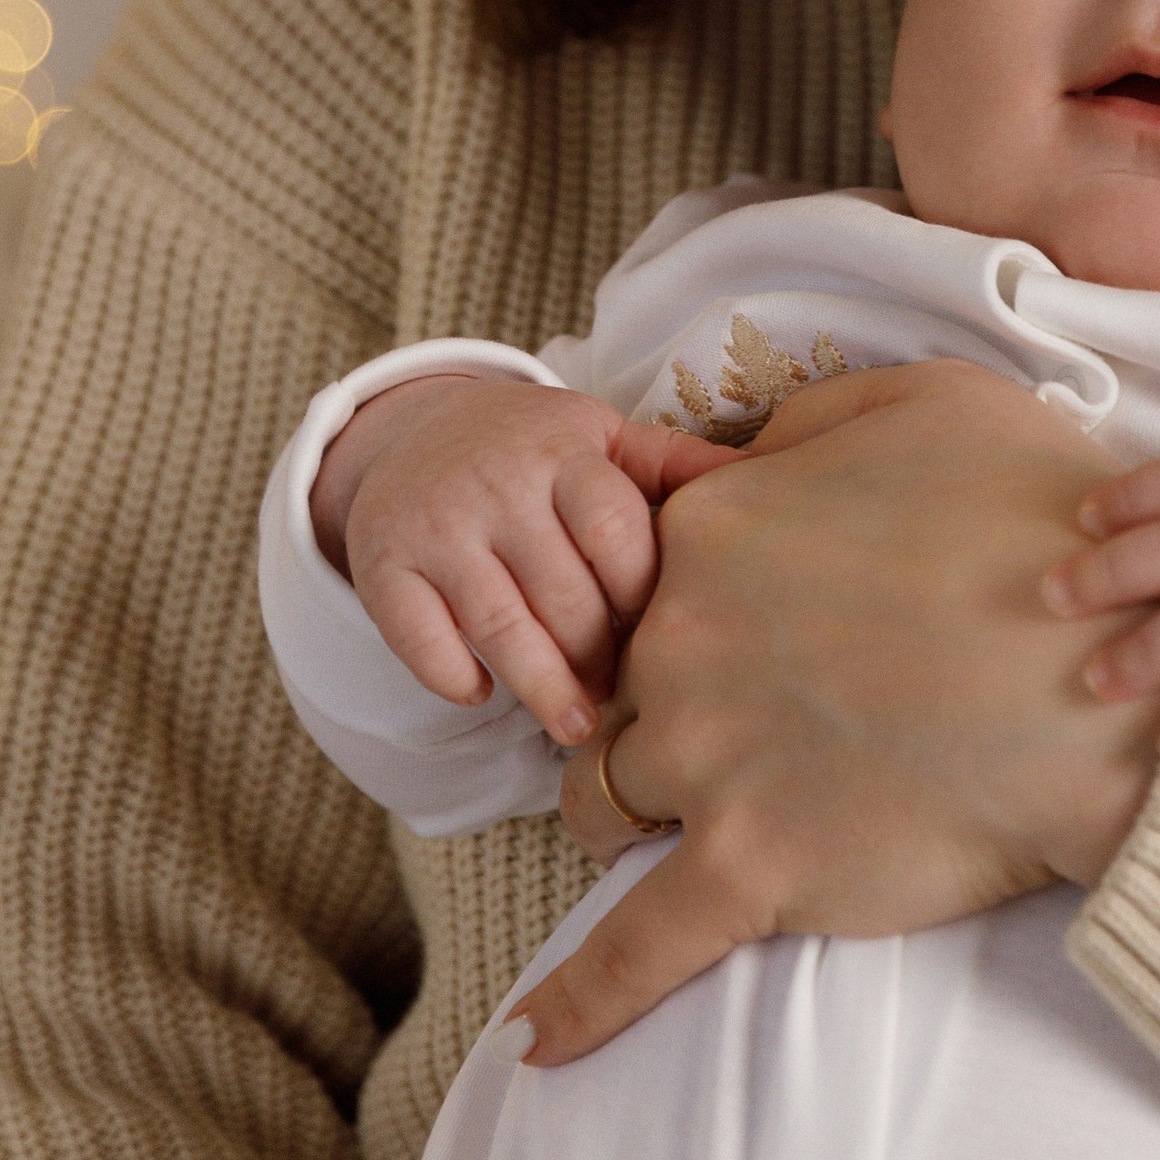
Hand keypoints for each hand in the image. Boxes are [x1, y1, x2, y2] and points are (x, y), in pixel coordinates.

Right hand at [316, 373, 736, 745]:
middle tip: (625, 697)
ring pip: (498, 622)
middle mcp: (497, 484)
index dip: (641, 589)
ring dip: (541, 686)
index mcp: (564, 450)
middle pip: (561, 589)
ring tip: (576, 728)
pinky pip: (419, 637)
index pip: (613, 525)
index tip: (664, 628)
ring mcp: (437, 526)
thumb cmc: (536, 450)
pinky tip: (484, 695)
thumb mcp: (603, 438)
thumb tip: (775, 480)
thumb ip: (674, 466)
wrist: (414, 431)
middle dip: (599, 653)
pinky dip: (454, 676)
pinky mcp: (384, 566)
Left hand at [512, 360, 1159, 1063]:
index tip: (733, 612)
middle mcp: (681, 641)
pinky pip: (634, 950)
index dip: (678, 591)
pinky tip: (530, 1047)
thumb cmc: (1043, 523)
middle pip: (613, 681)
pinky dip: (575, 1002)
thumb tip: (742, 458)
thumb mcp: (928, 399)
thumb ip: (805, 422)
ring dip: (620, 806)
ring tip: (652, 824)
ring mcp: (706, 761)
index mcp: (710, 529)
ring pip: (603, 795)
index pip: (636, 565)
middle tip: (732, 710)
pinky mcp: (751, 870)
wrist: (1120, 674)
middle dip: (649, 699)